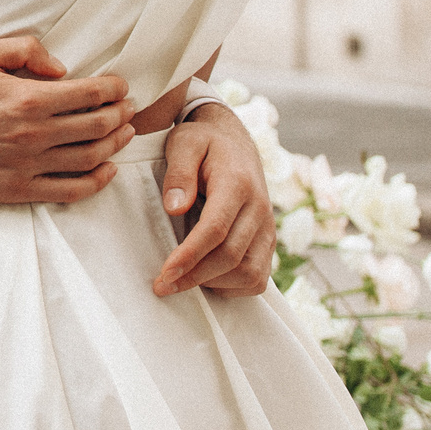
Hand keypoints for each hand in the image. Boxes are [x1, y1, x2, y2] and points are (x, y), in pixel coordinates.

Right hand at [0, 36, 133, 203]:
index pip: (89, 94)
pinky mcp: (17, 190)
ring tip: (123, 134)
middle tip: (128, 109)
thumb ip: (24, 49)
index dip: (113, 89)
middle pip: (97, 127)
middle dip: (120, 115)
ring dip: (114, 145)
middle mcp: (33, 135)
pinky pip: (69, 191)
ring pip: (90, 159)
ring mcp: (27, 166)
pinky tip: (107, 169)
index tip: (121, 86)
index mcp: (27, 98)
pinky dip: (97, 181)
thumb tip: (61, 67)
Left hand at [150, 103, 274, 297]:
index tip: (165, 272)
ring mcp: (267, 228)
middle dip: (194, 277)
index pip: (216, 229)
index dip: (190, 255)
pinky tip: (206, 278)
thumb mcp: (184, 143)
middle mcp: (259, 209)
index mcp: (237, 183)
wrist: (234, 142)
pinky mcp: (268, 242)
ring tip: (181, 281)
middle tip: (162, 285)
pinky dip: (233, 287)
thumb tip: (174, 207)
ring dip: (213, 283)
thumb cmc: (204, 143)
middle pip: (231, 257)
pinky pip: (258, 278)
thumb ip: (179, 172)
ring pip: (249, 273)